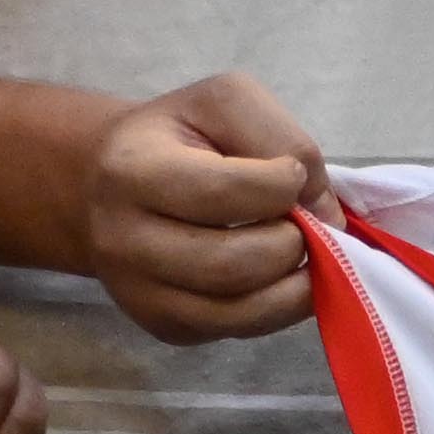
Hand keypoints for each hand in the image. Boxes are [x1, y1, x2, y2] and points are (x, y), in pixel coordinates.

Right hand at [82, 67, 329, 340]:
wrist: (106, 185)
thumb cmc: (177, 137)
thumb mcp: (224, 104)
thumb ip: (283, 139)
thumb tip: (326, 215)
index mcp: (132, 171)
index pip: (223, 192)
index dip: (280, 185)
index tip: (291, 174)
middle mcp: (124, 241)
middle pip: (231, 264)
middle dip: (291, 243)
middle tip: (303, 223)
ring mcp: (140, 294)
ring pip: (239, 311)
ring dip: (295, 284)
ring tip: (302, 251)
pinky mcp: (163, 325)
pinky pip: (237, 330)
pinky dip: (278, 307)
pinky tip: (280, 275)